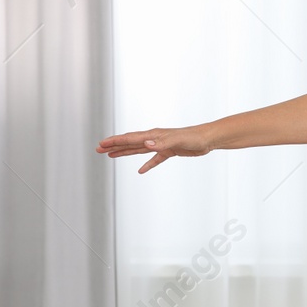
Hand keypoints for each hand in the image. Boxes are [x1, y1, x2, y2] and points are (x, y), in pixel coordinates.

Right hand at [96, 125, 212, 173]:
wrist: (207, 139)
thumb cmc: (193, 137)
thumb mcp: (177, 140)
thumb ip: (161, 142)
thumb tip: (145, 143)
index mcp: (153, 135)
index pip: (130, 138)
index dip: (115, 142)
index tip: (101, 144)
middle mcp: (154, 139)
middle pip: (129, 142)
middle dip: (114, 146)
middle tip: (98, 149)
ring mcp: (161, 145)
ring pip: (138, 149)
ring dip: (124, 152)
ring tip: (111, 155)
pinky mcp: (169, 152)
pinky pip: (154, 159)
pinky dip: (146, 165)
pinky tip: (140, 171)